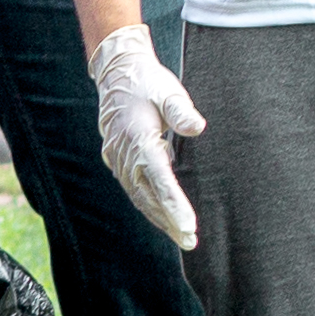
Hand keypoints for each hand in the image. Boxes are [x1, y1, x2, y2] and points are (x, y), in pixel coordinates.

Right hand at [90, 24, 204, 248]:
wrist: (117, 73)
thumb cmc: (149, 83)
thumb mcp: (168, 92)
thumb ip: (181, 112)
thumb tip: (198, 127)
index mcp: (139, 139)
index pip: (160, 180)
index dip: (174, 205)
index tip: (188, 227)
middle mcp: (125, 154)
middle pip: (148, 196)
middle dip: (169, 221)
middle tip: (190, 242)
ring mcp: (117, 158)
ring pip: (138, 196)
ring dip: (158, 217)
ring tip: (180, 236)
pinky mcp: (116, 159)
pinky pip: (132, 188)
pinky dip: (147, 205)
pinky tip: (161, 215)